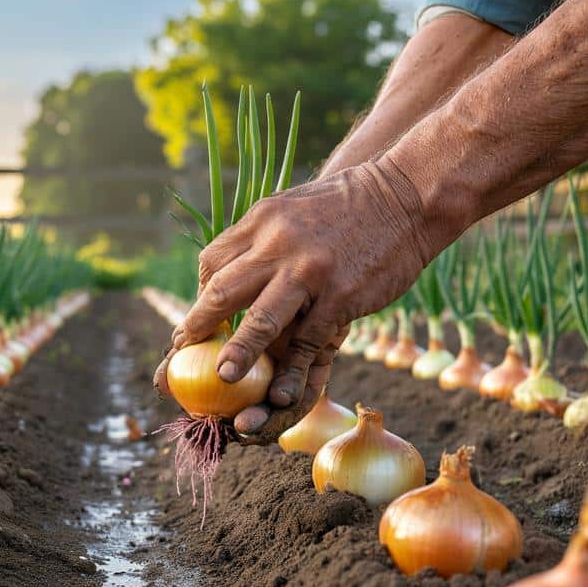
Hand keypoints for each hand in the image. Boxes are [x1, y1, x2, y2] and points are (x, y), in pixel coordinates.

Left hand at [154, 158, 442, 442]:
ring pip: (261, 319)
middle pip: (224, 290)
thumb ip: (260, 237)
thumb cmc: (347, 205)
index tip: (195, 321)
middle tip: (181, 352)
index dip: (201, 296)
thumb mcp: (291, 206)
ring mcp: (310, 271)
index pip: (213, 263)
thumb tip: (227, 270)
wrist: (406, 196)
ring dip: (238, 352)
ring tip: (223, 377)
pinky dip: (293, 368)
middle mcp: (279, 244)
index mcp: (261, 220)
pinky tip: (280, 391)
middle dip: (199, 325)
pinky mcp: (340, 296)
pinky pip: (309, 340)